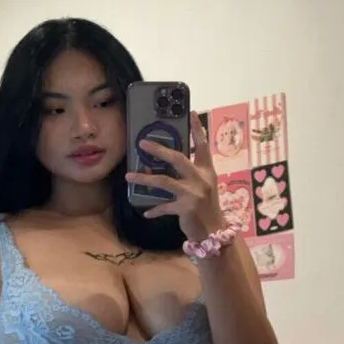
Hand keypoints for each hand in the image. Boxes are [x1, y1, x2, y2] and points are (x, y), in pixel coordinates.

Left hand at [126, 111, 223, 240]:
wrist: (214, 231)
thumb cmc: (206, 206)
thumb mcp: (203, 185)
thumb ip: (189, 173)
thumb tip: (164, 164)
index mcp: (207, 170)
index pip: (202, 145)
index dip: (197, 129)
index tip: (191, 112)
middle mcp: (201, 179)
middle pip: (178, 159)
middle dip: (159, 150)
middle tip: (142, 143)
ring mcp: (194, 193)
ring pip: (164, 181)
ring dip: (144, 178)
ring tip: (129, 176)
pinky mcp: (186, 208)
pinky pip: (164, 206)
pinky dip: (155, 210)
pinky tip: (146, 213)